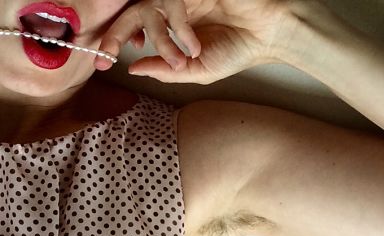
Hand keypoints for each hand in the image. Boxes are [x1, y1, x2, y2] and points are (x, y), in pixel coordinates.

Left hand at [95, 0, 299, 83]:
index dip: (116, 39)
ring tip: (180, 60)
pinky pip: (169, 2)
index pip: (135, 26)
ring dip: (160, 39)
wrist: (267, 35)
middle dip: (113, 33)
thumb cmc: (238, 51)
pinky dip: (179, 27)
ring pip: (148, 7)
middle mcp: (172, 6)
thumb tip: (134, 69)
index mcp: (171, 24)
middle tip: (107, 54)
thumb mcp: (197, 71)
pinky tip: (194, 45)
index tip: (106, 61)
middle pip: (130, 11)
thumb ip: (166, 70)